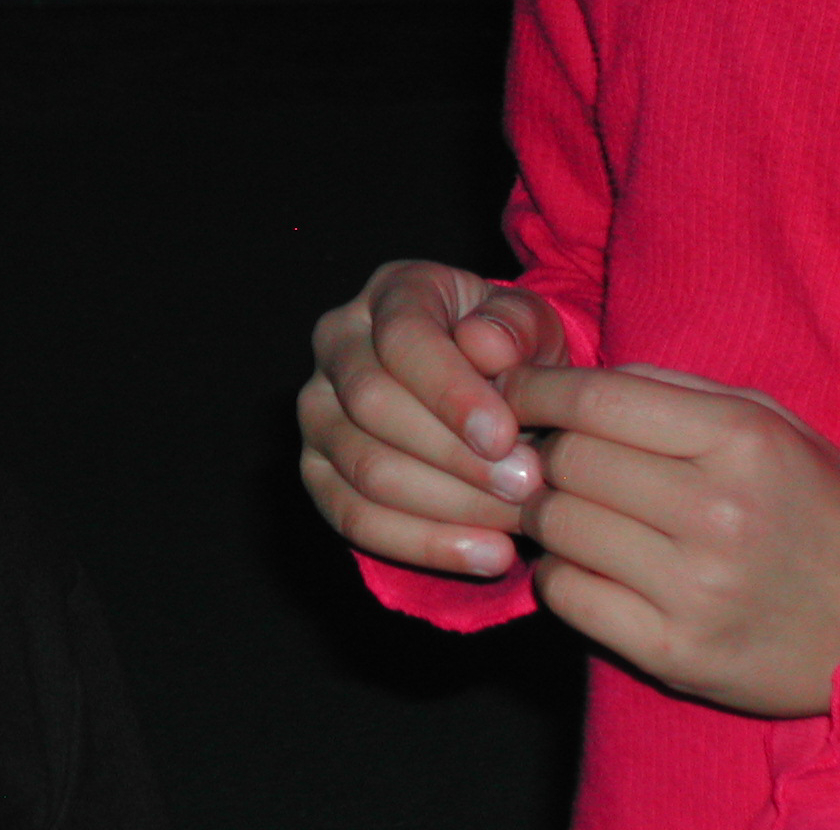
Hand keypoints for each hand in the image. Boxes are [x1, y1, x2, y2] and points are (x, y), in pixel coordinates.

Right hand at [298, 260, 567, 576]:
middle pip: (373, 405)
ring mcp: (317, 411)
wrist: (491, 397)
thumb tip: (482, 345)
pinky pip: (354, 518)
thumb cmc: (512, 354)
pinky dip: (425, 545)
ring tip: (520, 521)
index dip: (450, 390)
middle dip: (455, 455)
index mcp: (389, 294)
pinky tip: (491, 555)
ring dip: (449, 504)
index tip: (505, 436)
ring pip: (364, 467)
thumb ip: (515, 326)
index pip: (402, 338)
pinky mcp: (317, 471)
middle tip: (528, 486)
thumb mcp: (531, 326)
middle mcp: (335, 345)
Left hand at [506, 364, 839, 716]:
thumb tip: (569, 378)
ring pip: (555, 523)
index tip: (510, 391)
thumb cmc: (812, 510)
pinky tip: (587, 566)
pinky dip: (557, 574)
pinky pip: (564, 592)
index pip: (596, 400)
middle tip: (544, 461)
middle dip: (540, 453)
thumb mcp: (769, 428)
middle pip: (567, 460)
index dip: (534, 390)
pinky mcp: (674, 652)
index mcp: (742, 442)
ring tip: (570, 511)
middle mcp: (719, 513)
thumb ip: (672, 390)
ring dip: (544, 513)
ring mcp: (696, 589)